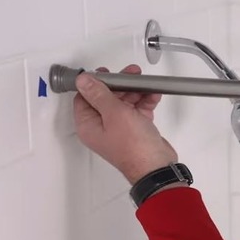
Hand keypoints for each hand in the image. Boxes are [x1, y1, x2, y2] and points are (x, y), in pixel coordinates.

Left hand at [73, 65, 177, 184]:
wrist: (157, 167)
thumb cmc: (135, 149)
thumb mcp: (114, 113)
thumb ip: (98, 94)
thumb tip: (83, 80)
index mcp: (89, 125)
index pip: (84, 98)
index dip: (94, 83)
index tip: (105, 73)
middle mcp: (102, 128)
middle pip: (105, 98)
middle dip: (119, 85)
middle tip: (129, 75)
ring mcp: (119, 129)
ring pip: (123, 103)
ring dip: (135, 91)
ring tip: (143, 83)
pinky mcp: (136, 131)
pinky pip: (137, 110)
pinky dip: (145, 101)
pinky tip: (152, 94)